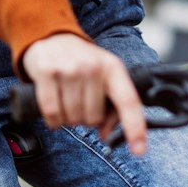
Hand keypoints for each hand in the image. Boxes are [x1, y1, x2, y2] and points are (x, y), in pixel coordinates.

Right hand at [18, 34, 149, 155]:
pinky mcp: (47, 73)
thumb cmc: (81, 60)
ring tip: (66, 100)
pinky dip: (53, 120)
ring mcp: (69, 69)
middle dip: (85, 118)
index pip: (128, 101)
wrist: (51, 36)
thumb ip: (112, 105)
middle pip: (93, 118)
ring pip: (72, 117)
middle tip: (79, 102)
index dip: (135, 128)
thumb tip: (107, 134)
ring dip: (68, 118)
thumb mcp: (103, 76)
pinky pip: (52, 113)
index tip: (139, 150)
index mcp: (113, 68)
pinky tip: (53, 109)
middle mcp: (93, 67)